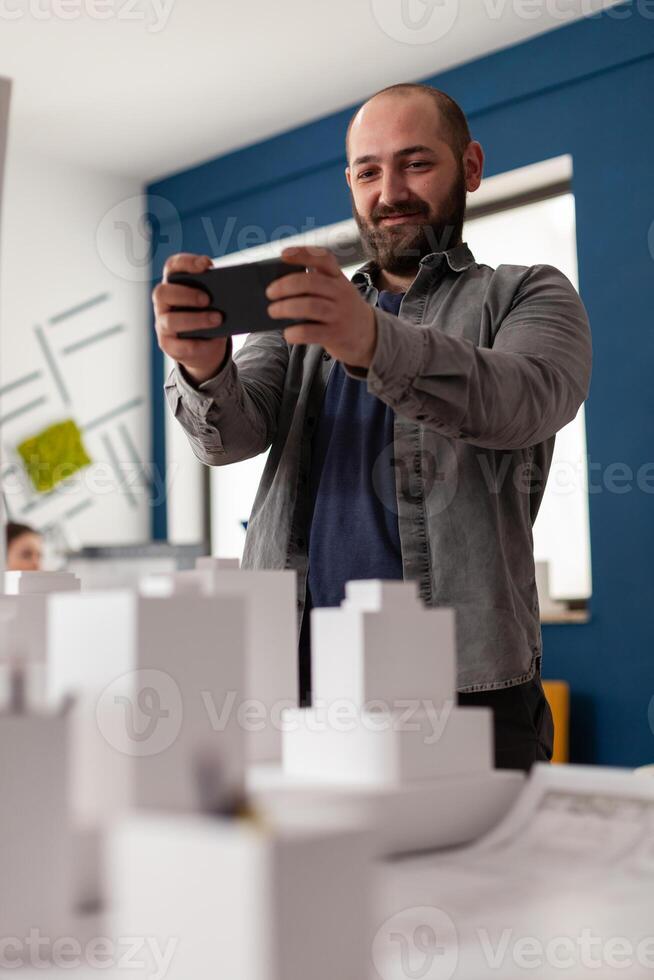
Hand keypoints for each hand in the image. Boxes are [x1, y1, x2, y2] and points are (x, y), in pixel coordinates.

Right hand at [152, 253, 227, 384]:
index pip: (172, 267)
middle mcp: (162, 303)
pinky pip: (181, 346)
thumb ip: (216, 293)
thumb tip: (233, 292)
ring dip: (196, 320)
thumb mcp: (213, 302)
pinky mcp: (168, 345)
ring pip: (170, 321)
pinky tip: (215, 341)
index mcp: (173, 284)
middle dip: (186, 294)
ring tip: (218, 319)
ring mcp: (162, 324)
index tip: (207, 264)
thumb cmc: (209, 316)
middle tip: (208, 299)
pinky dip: (200, 343)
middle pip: (162, 292)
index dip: (186, 263)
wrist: (205, 347)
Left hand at [266, 246, 376, 368]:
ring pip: (310, 306)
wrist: (369, 335)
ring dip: (286, 308)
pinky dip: (295, 332)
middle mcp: (340, 293)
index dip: (303, 254)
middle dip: (285, 286)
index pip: (323, 258)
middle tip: (270, 292)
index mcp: (338, 278)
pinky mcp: (336, 334)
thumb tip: (278, 286)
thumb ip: (314, 285)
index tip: (283, 255)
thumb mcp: (336, 291)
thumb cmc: (341, 309)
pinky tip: (288, 333)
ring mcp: (339, 314)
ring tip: (272, 311)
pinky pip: (311, 332)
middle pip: (311, 283)